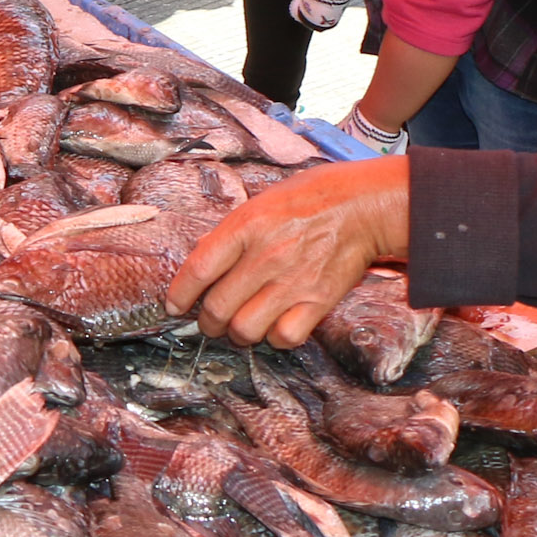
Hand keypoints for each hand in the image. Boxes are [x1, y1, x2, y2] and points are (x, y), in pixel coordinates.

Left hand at [165, 156, 411, 347]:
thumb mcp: (261, 202)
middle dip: (207, 322)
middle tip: (211, 321)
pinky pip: (284, 336)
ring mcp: (291, 281)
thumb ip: (231, 233)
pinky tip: (275, 326)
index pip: (198, 269)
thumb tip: (203, 259)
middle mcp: (265, 256)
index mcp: (246, 226)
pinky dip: (275, 337)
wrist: (361, 206)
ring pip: (245, 329)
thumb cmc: (310, 198)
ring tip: (241, 327)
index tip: (175, 306)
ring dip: (238, 334)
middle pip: (217, 308)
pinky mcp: (317, 301)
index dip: (180, 294)